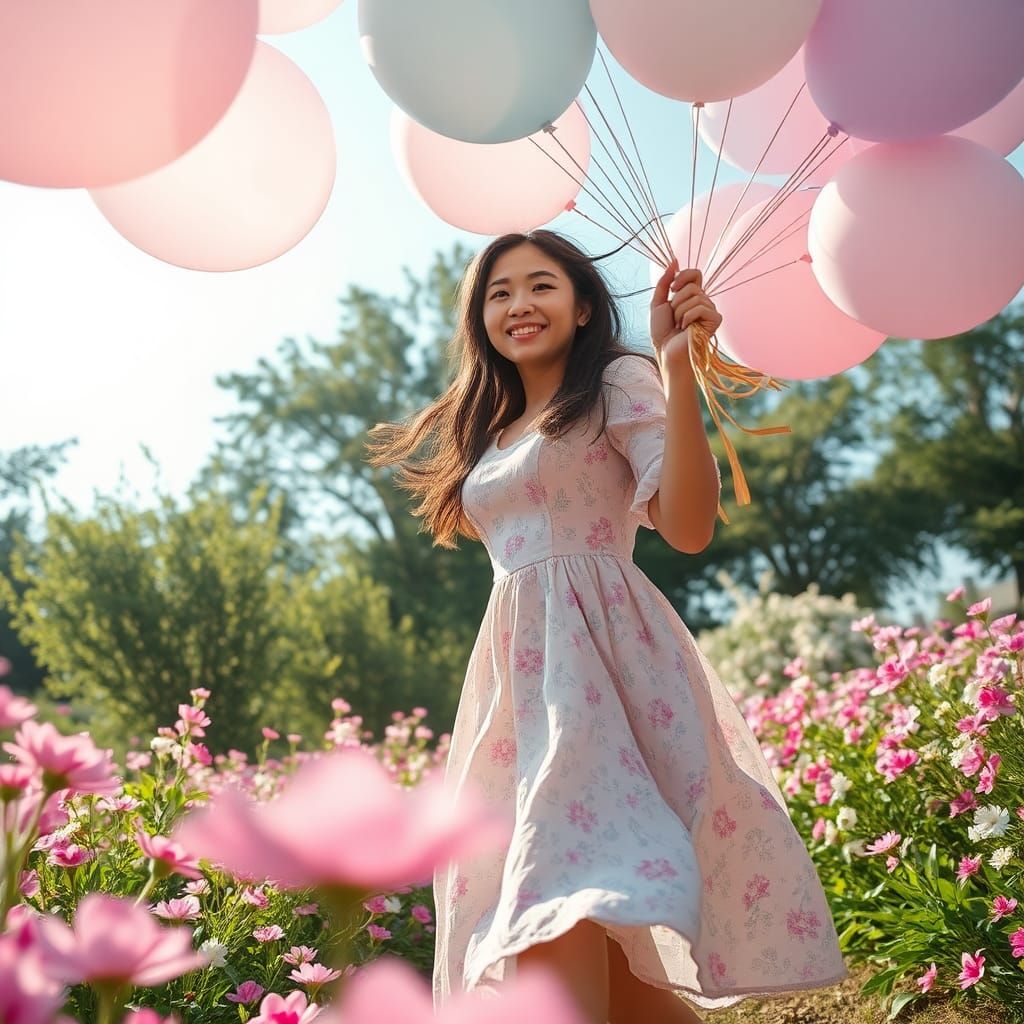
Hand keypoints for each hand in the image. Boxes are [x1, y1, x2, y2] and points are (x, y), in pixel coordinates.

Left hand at [649, 257, 722, 373]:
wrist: (666, 352)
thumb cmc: (662, 332)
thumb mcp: (657, 303)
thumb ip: (664, 282)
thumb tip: (675, 261)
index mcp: (691, 296)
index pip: (695, 273)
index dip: (683, 276)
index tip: (671, 289)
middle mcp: (703, 301)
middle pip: (693, 285)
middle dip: (677, 301)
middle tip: (674, 317)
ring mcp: (710, 310)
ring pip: (696, 296)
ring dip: (680, 312)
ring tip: (679, 325)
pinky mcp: (715, 320)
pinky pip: (701, 307)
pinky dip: (688, 317)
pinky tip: (686, 329)